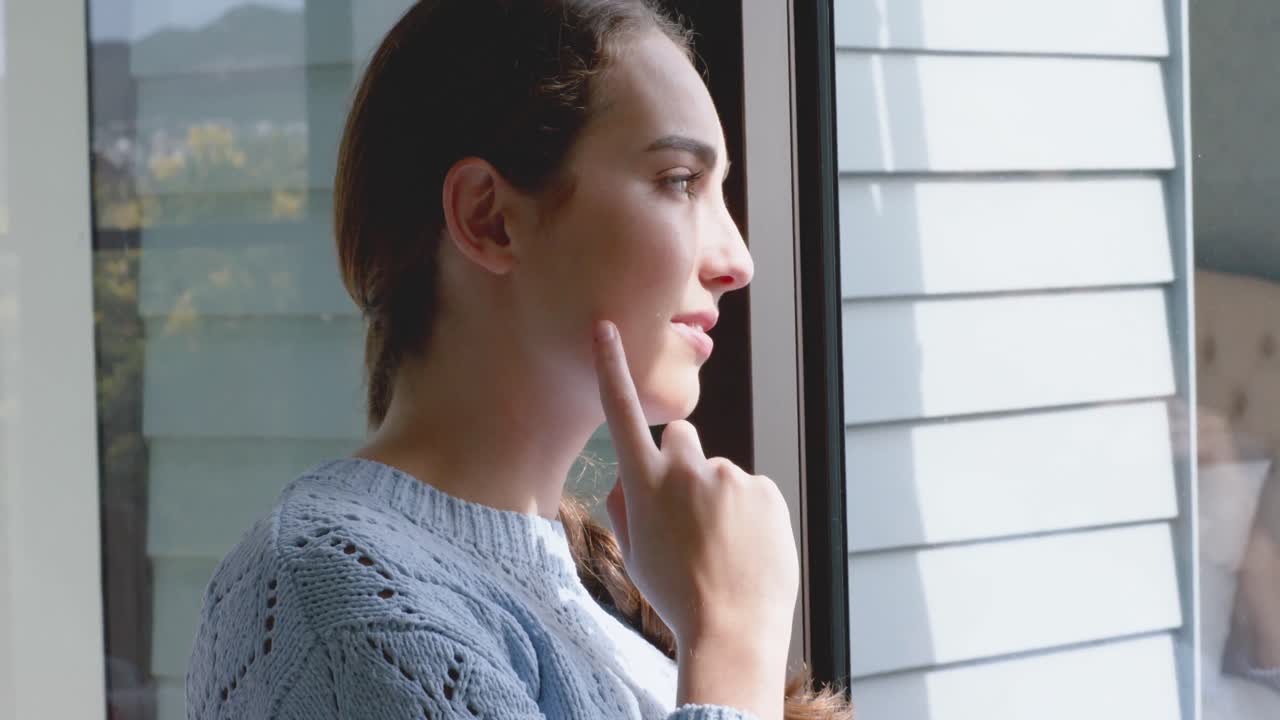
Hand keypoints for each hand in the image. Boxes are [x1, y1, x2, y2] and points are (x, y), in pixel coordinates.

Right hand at [593, 320, 797, 717]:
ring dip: (720, 498)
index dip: (612, 369)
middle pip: (682, 438)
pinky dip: (750, 513)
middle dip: (683, 462)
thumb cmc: (675, 595)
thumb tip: (627, 480)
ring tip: (723, 548)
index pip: (623, 413)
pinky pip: (752, 491)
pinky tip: (746, 549)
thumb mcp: (634, 553)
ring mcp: (729, 477)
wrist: (730, 630)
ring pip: (720, 473)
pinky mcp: (765, 489)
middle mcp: (686, 470)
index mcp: (643, 485)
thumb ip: (625, 506)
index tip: (605, 327)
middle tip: (690, 512)